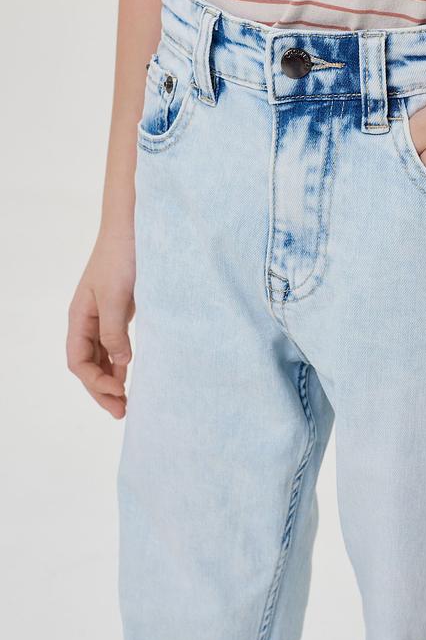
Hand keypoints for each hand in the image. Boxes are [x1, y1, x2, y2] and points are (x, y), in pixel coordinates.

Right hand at [66, 231, 134, 418]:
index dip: (95, 381)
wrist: (134, 227)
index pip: (78, 361)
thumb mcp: (115, 295)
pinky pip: (115, 344)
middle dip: (102, 389)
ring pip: (101, 357)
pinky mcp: (121, 310)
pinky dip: (120, 362)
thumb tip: (121, 363)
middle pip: (88, 364)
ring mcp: (104, 315)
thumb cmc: (120, 256)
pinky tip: (130, 375)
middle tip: (122, 412)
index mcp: (79, 316)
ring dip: (111, 379)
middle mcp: (88, 319)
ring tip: (126, 402)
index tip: (120, 390)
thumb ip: (114, 330)